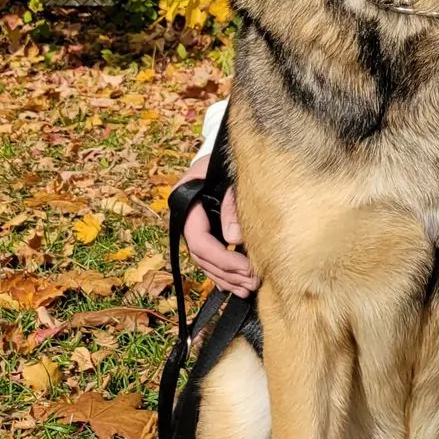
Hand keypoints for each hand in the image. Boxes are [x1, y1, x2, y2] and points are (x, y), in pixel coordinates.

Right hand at [182, 154, 257, 295]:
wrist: (230, 149)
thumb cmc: (232, 159)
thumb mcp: (233, 175)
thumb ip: (232, 205)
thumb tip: (233, 240)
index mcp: (186, 199)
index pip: (198, 239)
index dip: (221, 258)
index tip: (246, 268)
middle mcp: (187, 215)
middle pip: (201, 255)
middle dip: (227, 273)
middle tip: (252, 284)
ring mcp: (197, 223)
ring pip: (205, 261)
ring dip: (226, 278)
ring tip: (248, 289)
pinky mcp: (208, 229)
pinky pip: (211, 258)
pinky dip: (224, 274)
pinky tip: (237, 285)